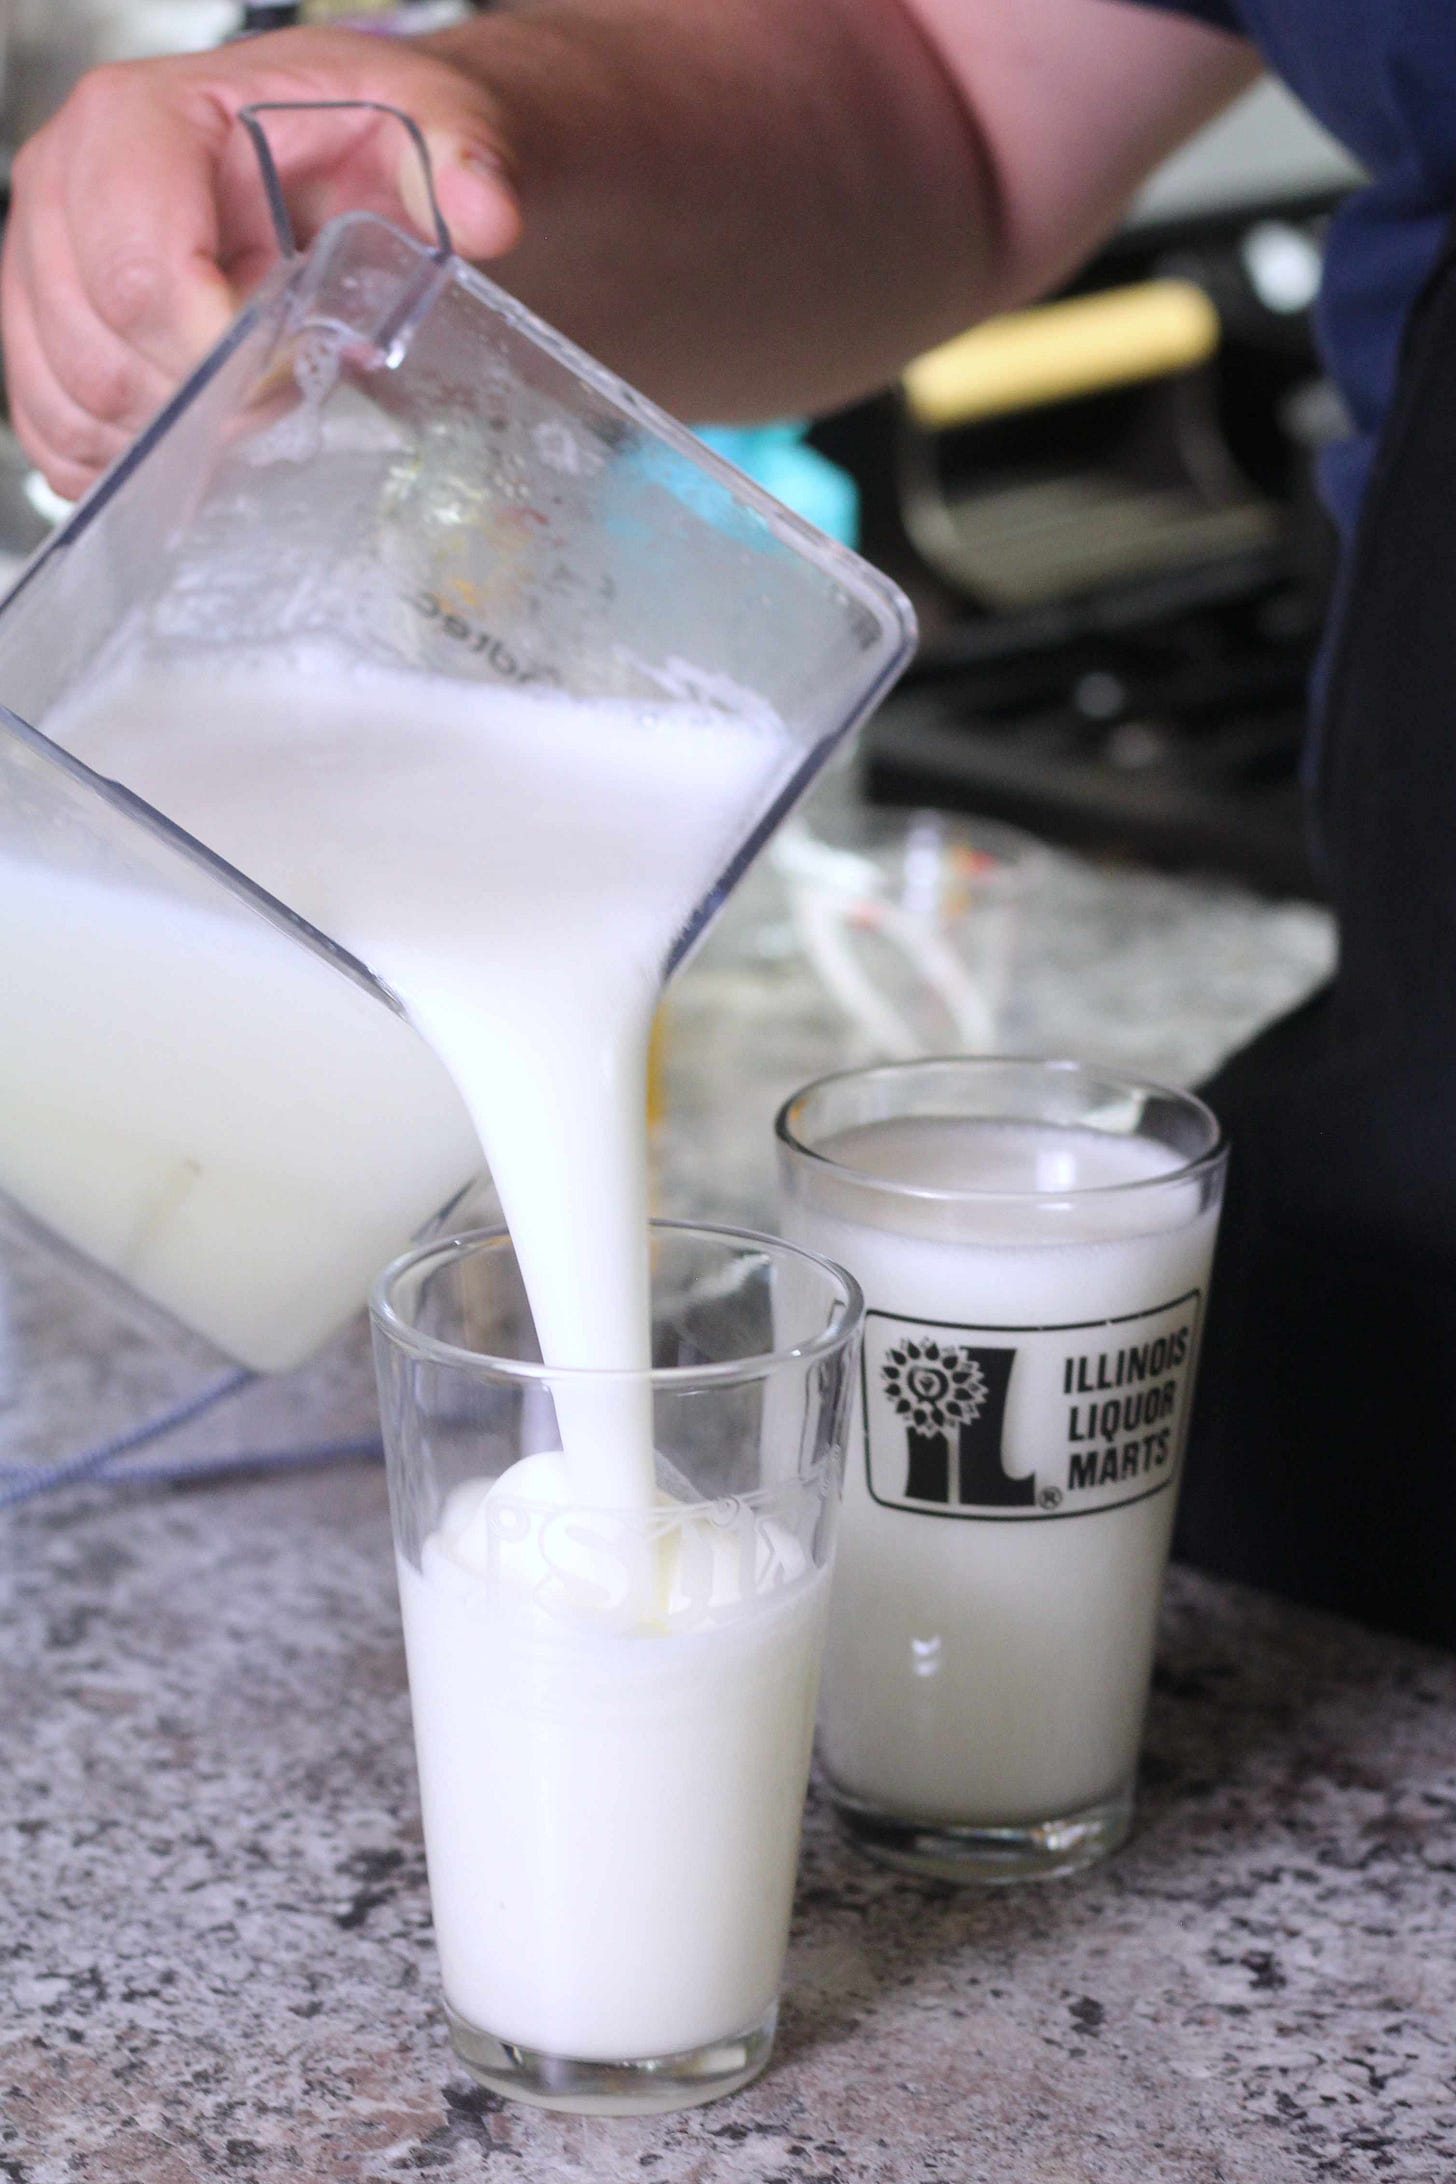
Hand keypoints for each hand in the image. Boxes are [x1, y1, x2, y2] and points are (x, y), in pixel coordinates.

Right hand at [1, 27, 519, 498]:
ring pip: (71, 402)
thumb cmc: (369, 138)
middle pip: (102, 352)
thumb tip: (488, 212)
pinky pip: (56, 433)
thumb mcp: (431, 121)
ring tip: (252, 400)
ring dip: (169, 438)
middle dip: (204, 401)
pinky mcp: (45, 333)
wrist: (347, 152)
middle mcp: (69, 184)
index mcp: (143, 120)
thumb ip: (465, 156)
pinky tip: (201, 436)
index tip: (293, 371)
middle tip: (287, 388)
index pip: (144, 273)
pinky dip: (128, 461)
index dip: (220, 355)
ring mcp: (44, 262)